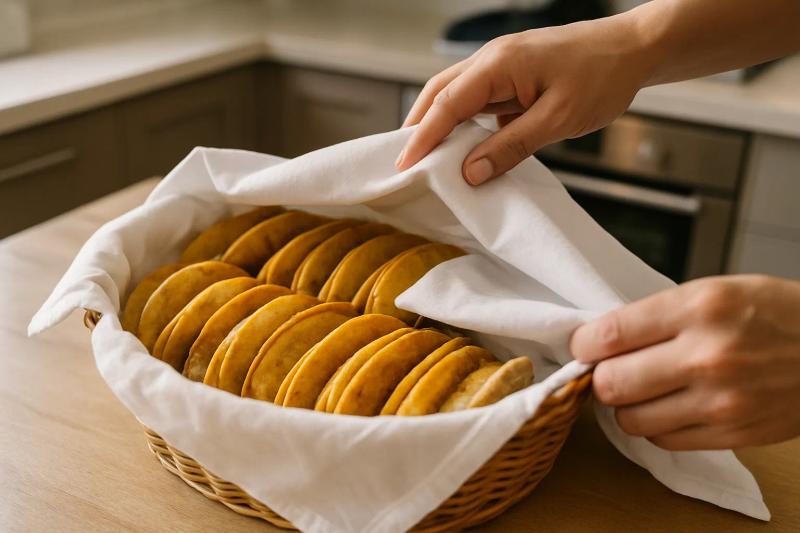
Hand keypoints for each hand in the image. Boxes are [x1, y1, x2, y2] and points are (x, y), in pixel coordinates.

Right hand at [396, 12, 651, 184]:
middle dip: (418, 127)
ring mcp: (501, 65)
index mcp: (499, 64)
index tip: (403, 166)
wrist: (634, 48)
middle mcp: (492, 59)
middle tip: (405, 163)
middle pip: (439, 93)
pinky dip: (464, 123)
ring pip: (455, 95)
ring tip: (428, 158)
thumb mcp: (558, 119)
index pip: (446, 104)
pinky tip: (466, 146)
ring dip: (439, 124)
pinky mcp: (512, 75)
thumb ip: (511, 146)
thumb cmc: (603, 76)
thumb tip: (471, 172)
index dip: (421, 137)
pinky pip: (478, 99)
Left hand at [571, 275, 799, 450]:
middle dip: (600, 379)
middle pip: (611, 384)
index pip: (609, 335)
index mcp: (699, 307)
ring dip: (626, 407)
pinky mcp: (734, 433)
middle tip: (609, 370)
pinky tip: (669, 406)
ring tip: (641, 390)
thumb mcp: (714, 291)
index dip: (583, 344)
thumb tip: (601, 340)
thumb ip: (657, 315)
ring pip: (631, 420)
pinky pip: (663, 440)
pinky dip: (655, 426)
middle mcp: (708, 355)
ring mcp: (722, 401)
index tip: (582, 346)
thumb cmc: (774, 313)